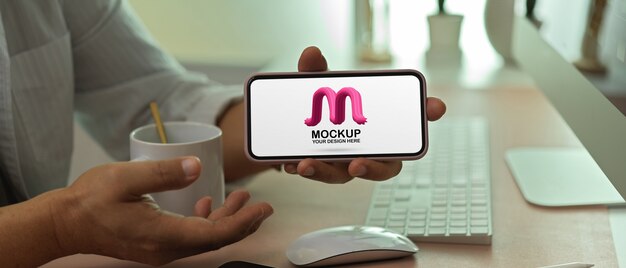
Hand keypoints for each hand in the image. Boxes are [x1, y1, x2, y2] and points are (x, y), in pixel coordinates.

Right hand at [50, 157, 272, 265]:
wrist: (64, 224)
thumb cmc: (90, 200)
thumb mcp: (125, 178)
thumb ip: (163, 173)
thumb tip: (197, 167)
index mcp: (162, 235)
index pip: (215, 235)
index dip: (243, 222)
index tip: (263, 208)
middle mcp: (166, 249)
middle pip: (215, 240)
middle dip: (242, 222)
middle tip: (261, 204)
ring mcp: (160, 250)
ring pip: (204, 239)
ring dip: (224, 220)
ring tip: (239, 197)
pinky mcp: (155, 245)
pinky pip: (189, 237)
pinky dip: (204, 222)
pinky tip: (205, 204)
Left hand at [283, 46, 446, 182]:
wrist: (298, 122)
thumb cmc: (326, 105)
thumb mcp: (319, 86)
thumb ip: (316, 72)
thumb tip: (311, 54)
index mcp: (380, 129)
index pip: (409, 128)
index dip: (424, 118)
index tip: (435, 107)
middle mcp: (368, 151)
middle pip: (382, 168)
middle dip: (371, 168)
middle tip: (357, 164)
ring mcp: (345, 163)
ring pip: (343, 175)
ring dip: (325, 172)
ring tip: (307, 164)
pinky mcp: (322, 169)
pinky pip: (315, 173)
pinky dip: (300, 168)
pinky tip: (288, 163)